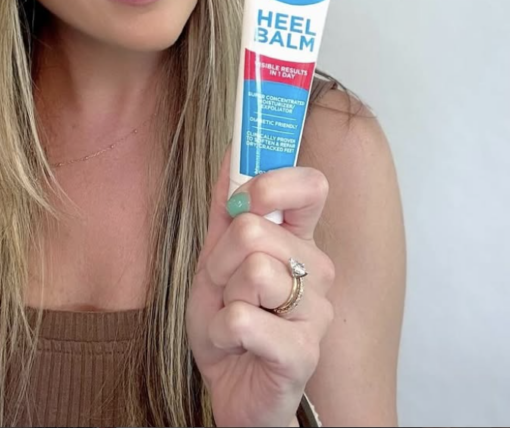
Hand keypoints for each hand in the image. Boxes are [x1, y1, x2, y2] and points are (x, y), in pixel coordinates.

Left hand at [186, 149, 335, 427]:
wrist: (231, 385)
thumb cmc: (228, 319)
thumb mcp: (215, 254)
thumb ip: (225, 204)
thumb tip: (231, 146)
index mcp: (299, 239)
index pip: (311, 186)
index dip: (274, 181)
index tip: (247, 196)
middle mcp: (317, 269)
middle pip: (254, 229)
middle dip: (219, 260)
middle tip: (224, 288)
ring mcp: (316, 311)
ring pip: (251, 270)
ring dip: (221, 296)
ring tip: (231, 316)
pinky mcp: (304, 352)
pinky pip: (243, 317)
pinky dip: (222, 330)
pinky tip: (236, 344)